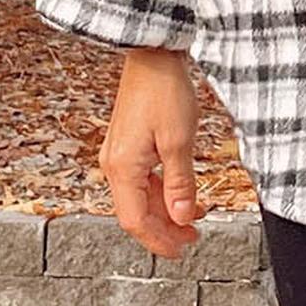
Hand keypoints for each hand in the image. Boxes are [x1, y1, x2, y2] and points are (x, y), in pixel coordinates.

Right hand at [98, 48, 205, 258]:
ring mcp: (119, 154)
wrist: (153, 55)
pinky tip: (179, 193)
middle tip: (192, 238)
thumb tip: (183, 217)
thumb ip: (181, 183)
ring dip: (164, 211)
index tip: (182, 250)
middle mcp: (114, 164)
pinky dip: (160, 192)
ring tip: (192, 217)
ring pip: (139, 197)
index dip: (159, 241)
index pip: (136, 221)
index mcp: (122, 168)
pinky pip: (141, 180)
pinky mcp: (127, 144)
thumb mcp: (179, 141)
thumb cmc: (163, 89)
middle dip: (165, 229)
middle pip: (136, 212)